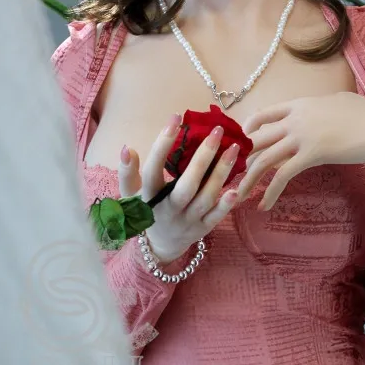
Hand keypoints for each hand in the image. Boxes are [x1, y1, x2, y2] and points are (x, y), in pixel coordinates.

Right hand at [118, 115, 240, 264]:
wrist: (159, 246)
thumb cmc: (146, 210)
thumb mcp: (130, 194)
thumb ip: (128, 172)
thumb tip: (128, 148)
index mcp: (148, 198)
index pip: (152, 170)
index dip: (161, 145)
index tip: (174, 118)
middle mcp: (169, 210)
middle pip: (186, 185)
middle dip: (202, 158)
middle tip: (217, 131)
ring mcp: (187, 221)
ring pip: (205, 198)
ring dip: (221, 173)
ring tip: (233, 148)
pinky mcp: (202, 229)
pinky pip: (215, 217)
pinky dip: (226, 205)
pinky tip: (236, 188)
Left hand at [236, 92, 364, 210]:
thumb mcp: (336, 103)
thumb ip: (318, 110)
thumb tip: (315, 114)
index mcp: (299, 105)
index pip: (264, 114)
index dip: (248, 128)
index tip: (241, 142)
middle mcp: (295, 119)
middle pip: (258, 139)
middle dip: (241, 158)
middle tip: (230, 175)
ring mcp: (302, 136)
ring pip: (264, 159)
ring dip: (248, 180)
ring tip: (238, 195)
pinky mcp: (312, 155)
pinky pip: (283, 175)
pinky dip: (270, 192)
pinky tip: (264, 205)